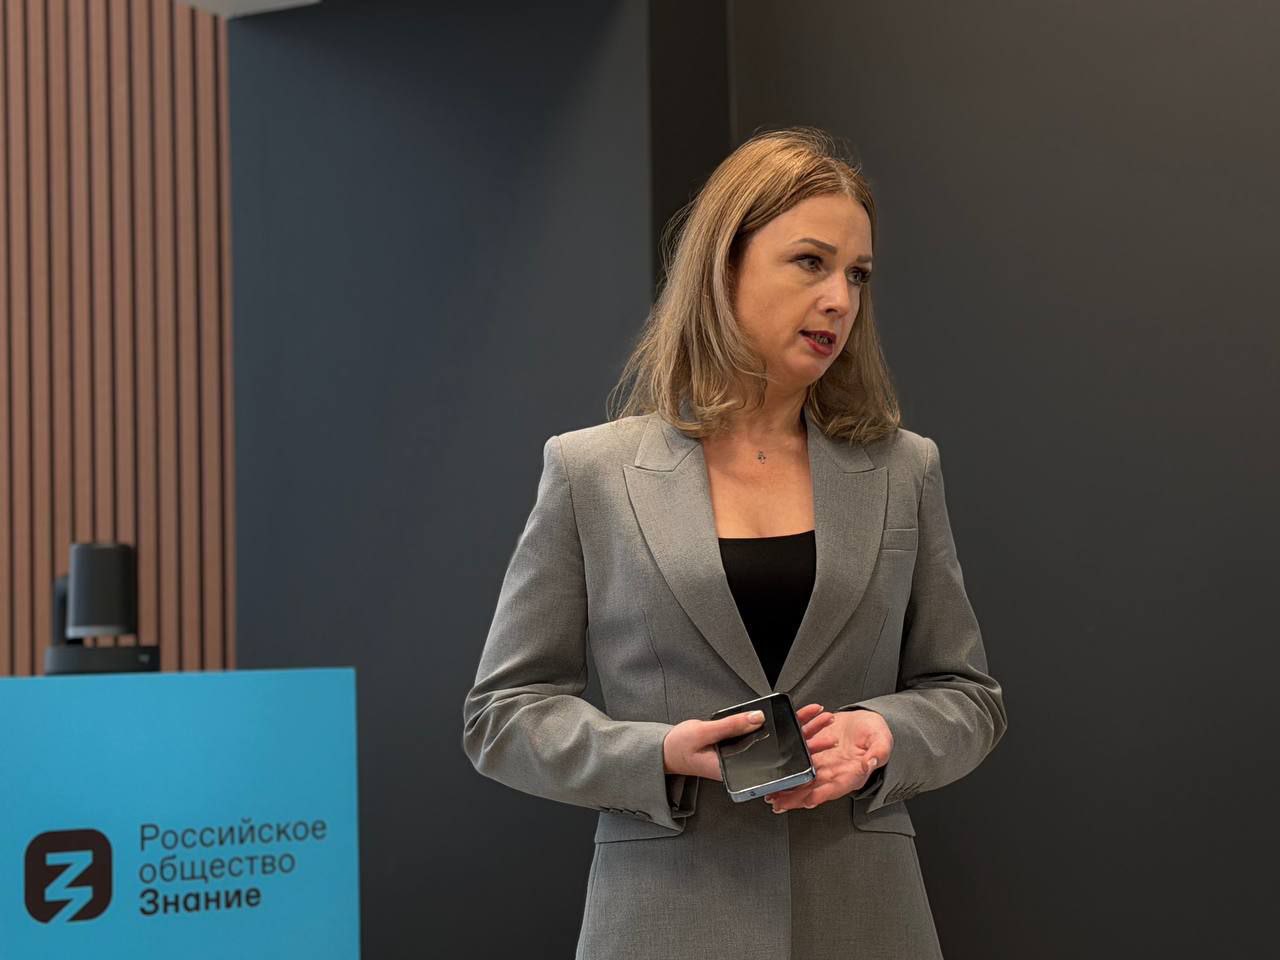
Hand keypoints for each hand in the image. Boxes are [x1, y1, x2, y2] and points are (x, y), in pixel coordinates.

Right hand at [662, 703, 831, 781]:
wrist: (667, 751)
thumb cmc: (681, 746)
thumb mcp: (704, 733)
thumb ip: (731, 726)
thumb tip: (760, 718)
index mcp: (739, 772)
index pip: (776, 768)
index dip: (799, 756)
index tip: (817, 745)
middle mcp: (746, 766)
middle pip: (784, 755)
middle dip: (808, 740)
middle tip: (828, 725)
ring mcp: (746, 757)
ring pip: (779, 745)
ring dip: (799, 731)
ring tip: (820, 717)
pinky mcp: (742, 746)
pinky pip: (766, 738)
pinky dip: (781, 728)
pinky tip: (796, 719)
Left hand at [763, 708, 892, 812]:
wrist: (865, 720)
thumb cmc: (876, 733)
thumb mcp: (882, 741)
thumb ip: (878, 753)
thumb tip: (870, 763)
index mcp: (853, 773)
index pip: (836, 787)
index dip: (821, 795)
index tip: (807, 801)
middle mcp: (836, 771)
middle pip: (814, 787)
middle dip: (795, 797)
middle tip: (778, 803)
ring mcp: (824, 763)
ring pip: (803, 777)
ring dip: (787, 786)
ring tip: (771, 793)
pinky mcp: (815, 751)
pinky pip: (801, 759)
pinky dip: (789, 766)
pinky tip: (777, 771)